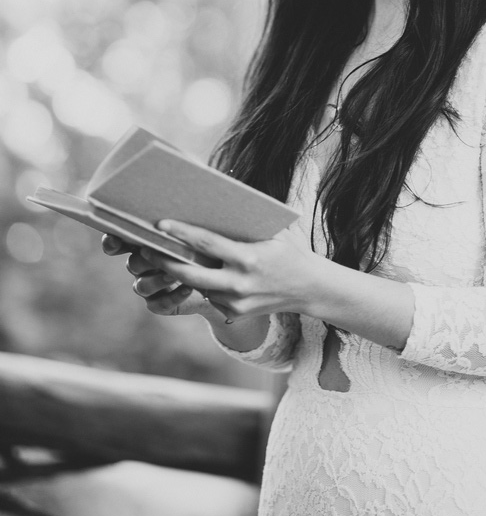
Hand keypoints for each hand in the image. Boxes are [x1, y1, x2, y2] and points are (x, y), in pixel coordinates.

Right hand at [101, 233, 206, 317]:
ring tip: (175, 275)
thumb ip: (177, 228)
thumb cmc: (200, 249)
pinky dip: (174, 296)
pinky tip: (188, 288)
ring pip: (142, 286)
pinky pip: (158, 304)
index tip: (117, 241)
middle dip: (146, 261)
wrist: (213, 280)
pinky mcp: (158, 304)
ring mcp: (148, 287)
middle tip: (161, 255)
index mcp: (143, 246)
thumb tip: (170, 218)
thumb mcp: (190, 236)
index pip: (118, 244)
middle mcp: (141, 267)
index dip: (112, 243)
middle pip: (133, 264)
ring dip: (158, 280)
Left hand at [136, 220, 321, 321]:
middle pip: (190, 273)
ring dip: (179, 272)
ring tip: (160, 257)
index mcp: (249, 258)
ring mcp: (234, 302)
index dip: (182, 233)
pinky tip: (192, 272)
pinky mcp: (233, 314)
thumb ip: (247, 223)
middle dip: (165, 261)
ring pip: (196, 285)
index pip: (207, 244)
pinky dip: (201, 284)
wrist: (309, 288)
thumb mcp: (275, 232)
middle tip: (146, 248)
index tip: (161, 224)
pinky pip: (209, 296)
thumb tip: (220, 200)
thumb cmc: (290, 251)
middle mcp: (239, 283)